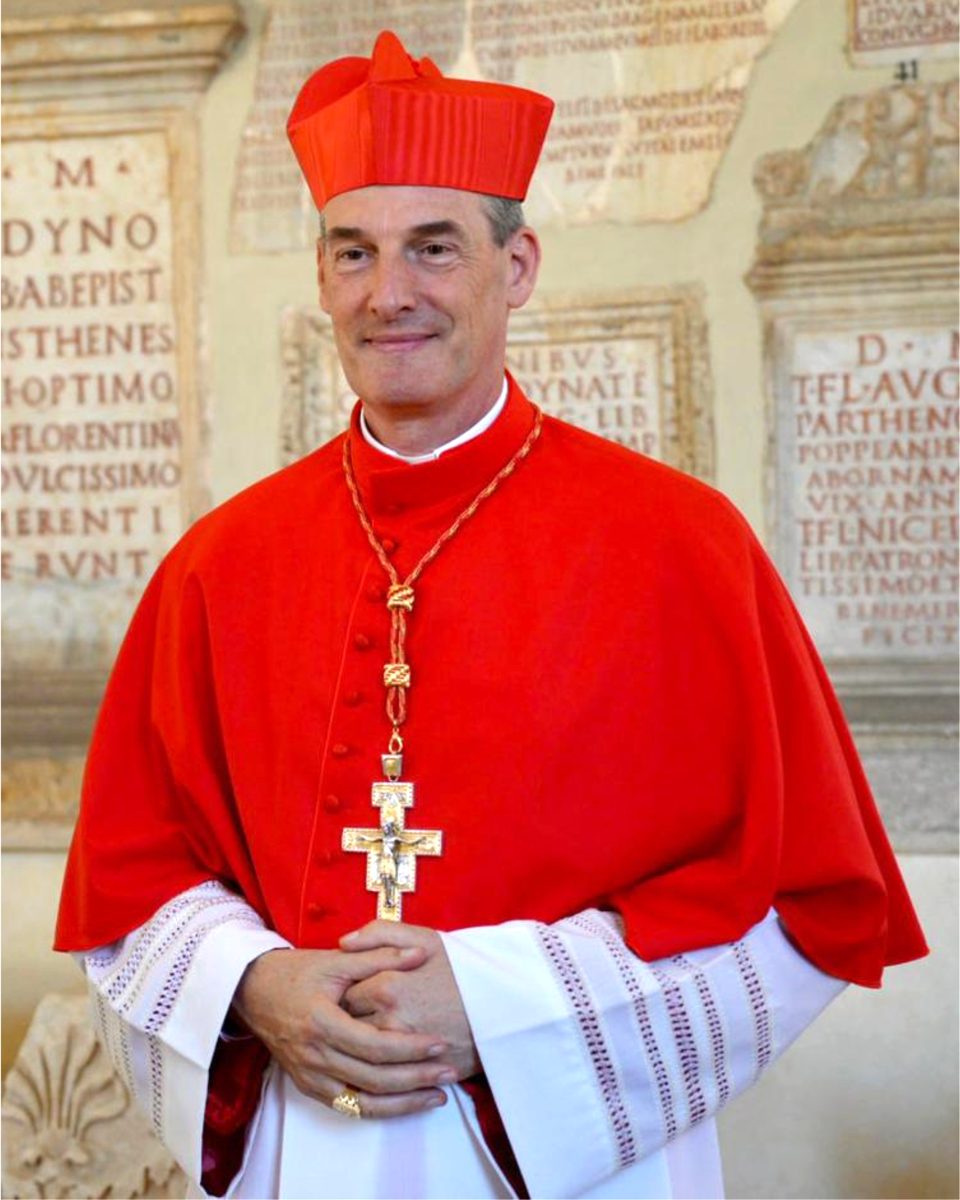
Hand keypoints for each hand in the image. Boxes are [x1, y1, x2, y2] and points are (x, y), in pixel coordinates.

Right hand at [231, 945, 456, 1116]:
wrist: (253, 990)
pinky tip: (405, 1103)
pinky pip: (348, 1107)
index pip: (375, 1046)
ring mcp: (309, 1075)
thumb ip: (381, 956)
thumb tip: (420, 955)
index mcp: (322, 1023)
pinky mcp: (308, 1086)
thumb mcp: (339, 959)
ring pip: (363, 1102)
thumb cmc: (298, 971)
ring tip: (436, 1096)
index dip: (410, 1048)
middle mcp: (314, 1055)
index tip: (440, 1044)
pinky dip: (378, 1109)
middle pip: (373, 1079)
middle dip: (416, 1079)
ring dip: (403, 1103)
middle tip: (450, 1073)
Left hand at [340, 921, 479, 1080]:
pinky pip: (380, 1082)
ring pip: (361, 1056)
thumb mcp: (425, 938)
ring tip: (360, 1040)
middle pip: (347, 1028)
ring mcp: (403, 1053)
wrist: (507, 1004)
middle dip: (345, 1023)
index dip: (342, 994)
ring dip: (356, 1050)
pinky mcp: (418, 1075)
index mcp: (386, 986)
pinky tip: (375, 1063)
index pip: (342, 996)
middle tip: (348, 1016)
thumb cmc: (463, 968)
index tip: (345, 992)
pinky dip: (373, 1074)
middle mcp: (388, 1021)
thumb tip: (343, 942)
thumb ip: (379, 933)